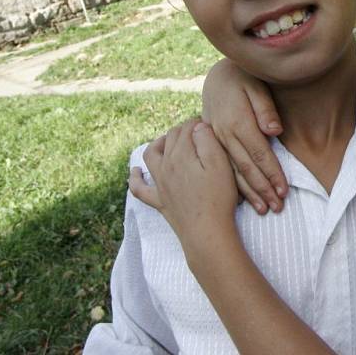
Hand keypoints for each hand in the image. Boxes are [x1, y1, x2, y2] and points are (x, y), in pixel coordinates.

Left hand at [129, 120, 238, 254]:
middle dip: (183, 130)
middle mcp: (165, 165)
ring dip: (159, 143)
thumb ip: (207, 140)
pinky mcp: (158, 201)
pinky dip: (135, 178)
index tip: (210, 125)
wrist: (207, 231)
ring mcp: (160, 184)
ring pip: (151, 154)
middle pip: (170, 138)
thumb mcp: (220, 164)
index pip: (186, 128)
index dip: (198, 123)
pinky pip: (139, 188)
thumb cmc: (218, 197)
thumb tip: (197, 126)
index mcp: (181, 154)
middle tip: (198, 131)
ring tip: (170, 139)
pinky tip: (136, 172)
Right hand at [202, 58, 287, 213]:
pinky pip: (222, 169)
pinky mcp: (212, 145)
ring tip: (263, 209)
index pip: (259, 153)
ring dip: (248, 193)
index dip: (272, 173)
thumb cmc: (243, 79)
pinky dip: (233, 186)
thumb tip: (275, 130)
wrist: (217, 76)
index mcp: (237, 121)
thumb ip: (265, 108)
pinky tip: (242, 199)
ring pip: (232, 172)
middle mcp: (224, 135)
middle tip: (277, 207)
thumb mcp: (256, 85)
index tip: (284, 190)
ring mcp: (215, 141)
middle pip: (246, 168)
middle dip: (262, 189)